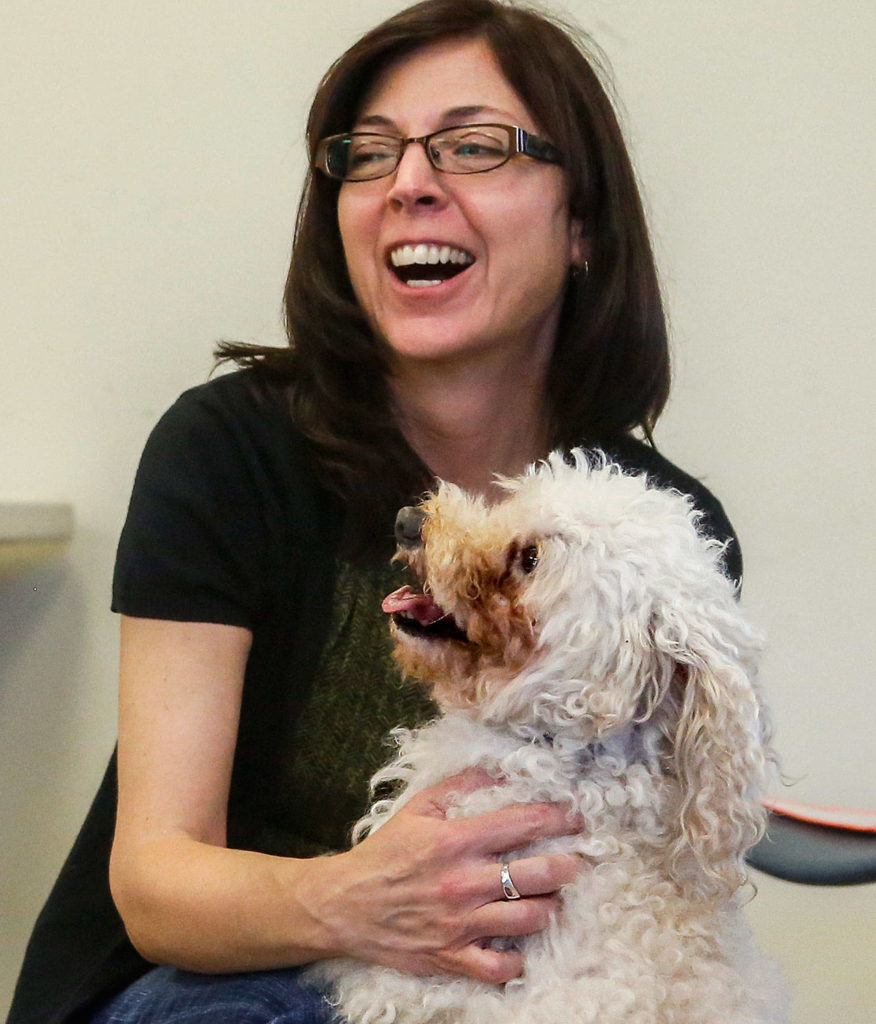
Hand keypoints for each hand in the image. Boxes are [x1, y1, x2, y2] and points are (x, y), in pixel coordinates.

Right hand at [304, 769, 581, 982]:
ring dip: (550, 908)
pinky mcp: (451, 957)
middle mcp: (463, 882)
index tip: (575, 816)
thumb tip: (498, 769)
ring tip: (555, 899)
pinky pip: (499, 968)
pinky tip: (521, 947)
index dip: (556, 817)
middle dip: (567, 866)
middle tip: (577, 861)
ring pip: (527, 920)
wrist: (344, 904)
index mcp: (455, 840)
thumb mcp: (418, 808)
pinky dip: (517, 960)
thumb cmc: (384, 853)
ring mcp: (459, 924)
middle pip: (536, 874)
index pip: (521, 824)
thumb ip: (460, 786)